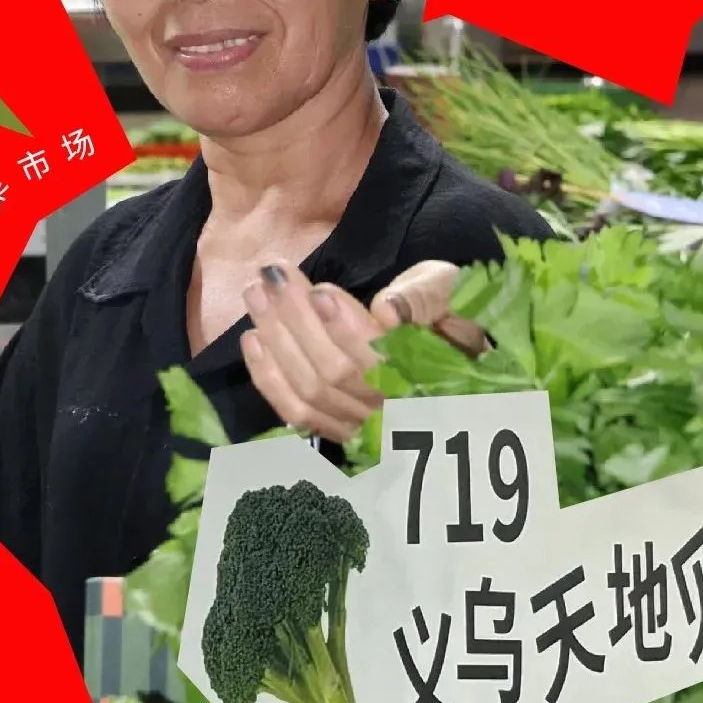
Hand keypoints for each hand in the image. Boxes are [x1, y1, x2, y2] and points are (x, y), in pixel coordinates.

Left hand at [240, 259, 486, 443]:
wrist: (450, 356)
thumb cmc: (446, 313)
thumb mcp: (446, 290)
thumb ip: (424, 297)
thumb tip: (386, 312)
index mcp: (429, 375)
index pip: (380, 360)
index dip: (346, 328)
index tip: (319, 290)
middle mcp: (393, 409)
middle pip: (336, 373)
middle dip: (297, 321)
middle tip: (271, 275)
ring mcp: (363, 424)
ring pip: (311, 390)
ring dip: (277, 339)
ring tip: (255, 293)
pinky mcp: (338, 427)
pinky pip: (296, 412)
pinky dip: (269, 377)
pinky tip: (252, 339)